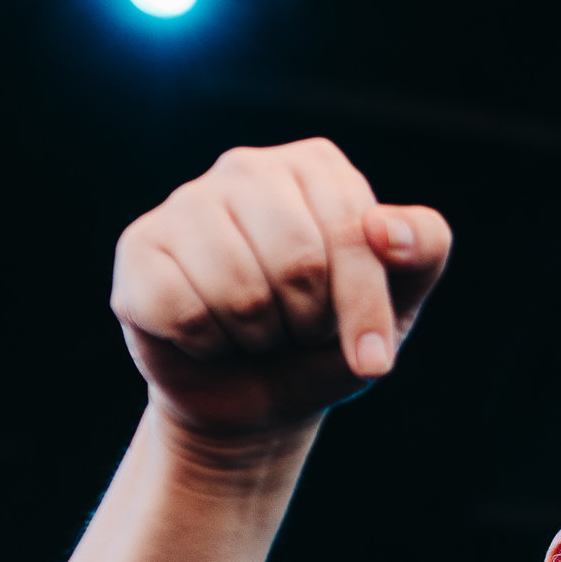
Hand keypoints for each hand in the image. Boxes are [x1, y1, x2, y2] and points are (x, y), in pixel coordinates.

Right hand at [110, 139, 451, 443]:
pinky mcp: (138, 248)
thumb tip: (383, 226)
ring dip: (258, 336)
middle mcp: (246, 167)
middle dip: (308, 321)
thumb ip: (422, 248)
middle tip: (298, 329)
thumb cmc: (330, 338)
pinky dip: (207, 344)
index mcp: (317, 166)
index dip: (364, 309)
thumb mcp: (398, 300)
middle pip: (296, 259)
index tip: (372, 357)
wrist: (255, 395)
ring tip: (257, 330)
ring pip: (238, 289)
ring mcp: (184, 202)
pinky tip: (209, 334)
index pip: (355, 231)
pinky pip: (182, 308)